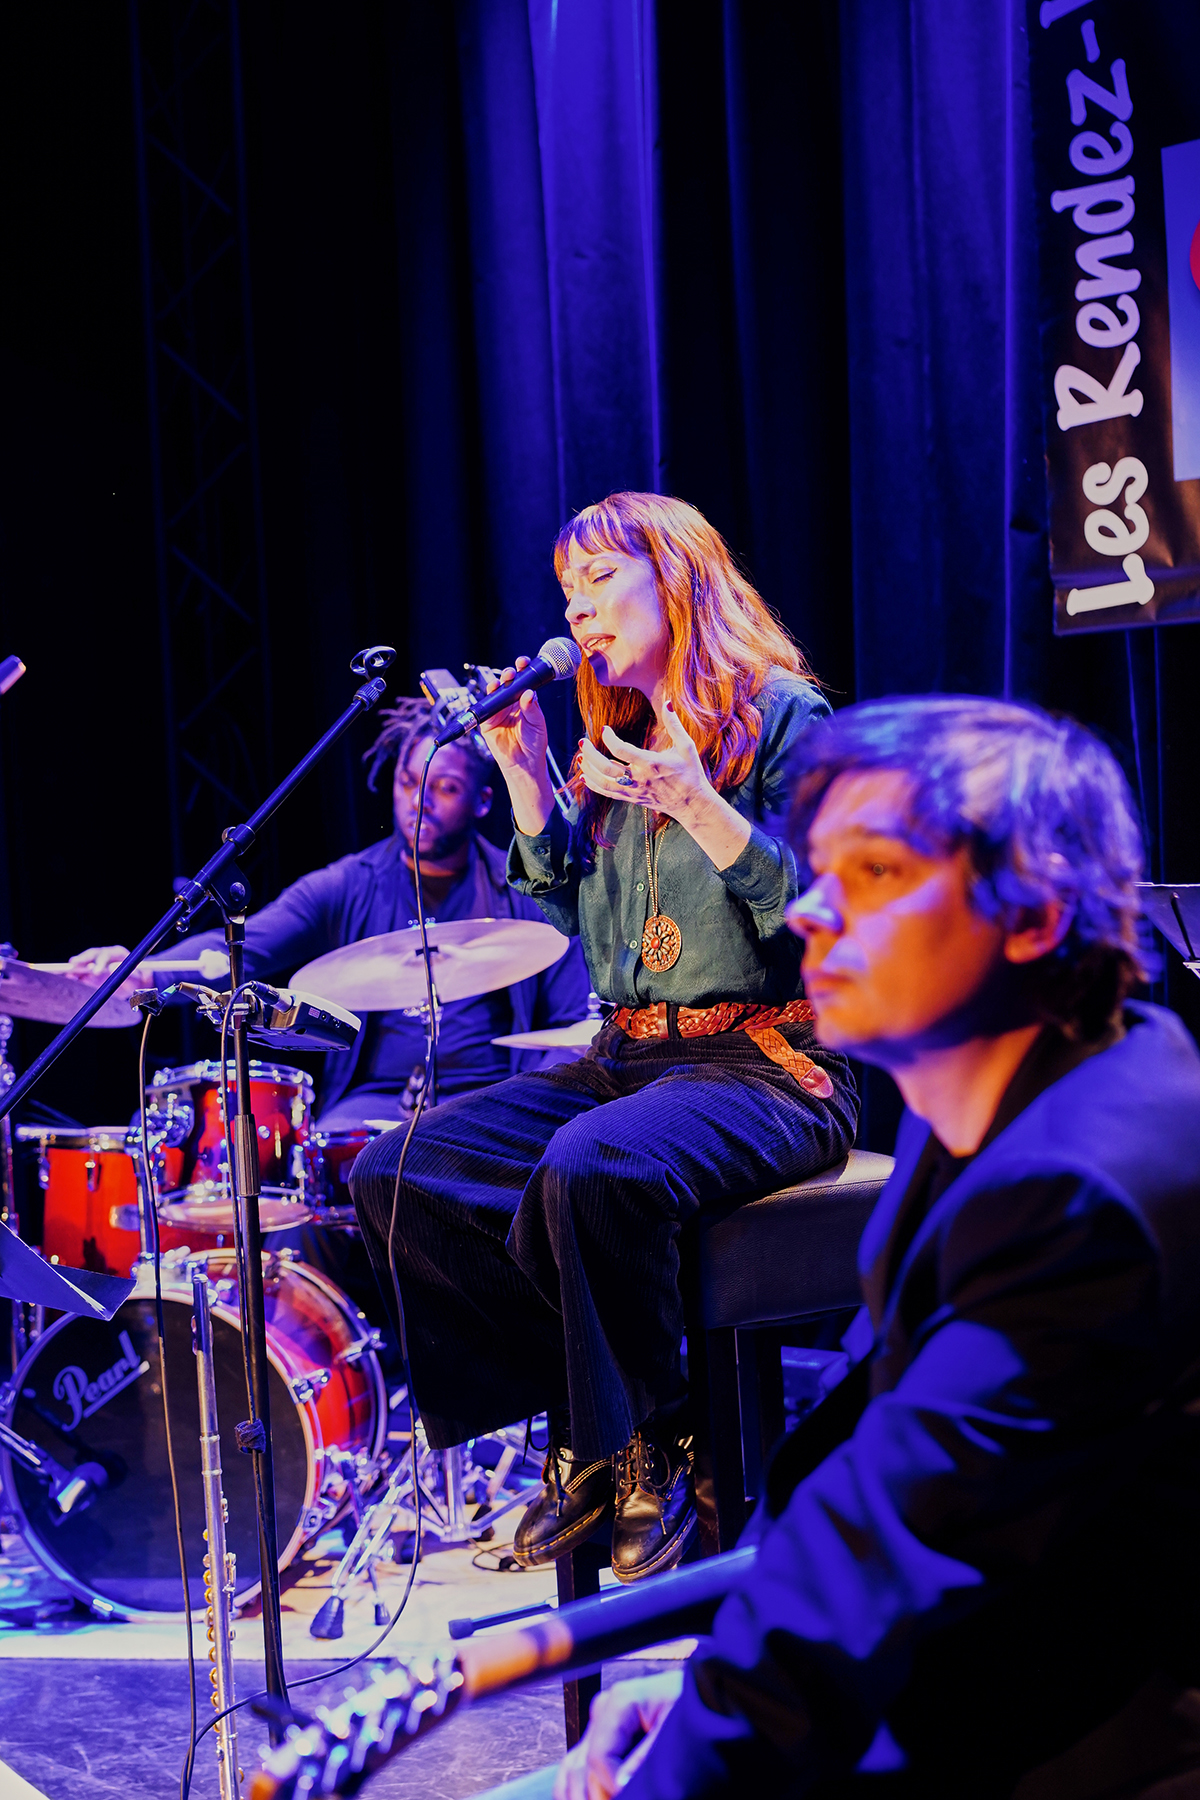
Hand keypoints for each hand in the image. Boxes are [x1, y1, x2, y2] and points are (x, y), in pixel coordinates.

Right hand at [65, 944, 152, 1004]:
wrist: (136, 983)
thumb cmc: (137, 979)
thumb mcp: (136, 977)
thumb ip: (127, 974)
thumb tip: (112, 970)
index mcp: (117, 953)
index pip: (106, 954)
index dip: (99, 962)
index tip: (95, 972)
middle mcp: (106, 955)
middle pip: (91, 955)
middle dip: (81, 960)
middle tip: (73, 966)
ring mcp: (98, 963)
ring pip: (84, 963)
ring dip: (76, 968)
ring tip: (66, 973)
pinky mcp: (93, 972)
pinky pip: (83, 973)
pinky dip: (76, 976)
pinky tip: (68, 978)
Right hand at [478, 658, 549, 780]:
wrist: (525, 764)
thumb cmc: (535, 744)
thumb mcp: (538, 724)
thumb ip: (532, 708)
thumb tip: (528, 693)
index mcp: (526, 701)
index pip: (523, 681)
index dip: (522, 670)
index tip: (523, 662)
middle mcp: (512, 704)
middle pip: (508, 684)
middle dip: (508, 674)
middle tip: (511, 672)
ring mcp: (499, 712)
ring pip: (495, 693)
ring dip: (496, 685)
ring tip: (502, 683)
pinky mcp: (488, 722)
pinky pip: (486, 709)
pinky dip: (488, 701)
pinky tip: (494, 695)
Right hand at [553, 1673, 682, 1799]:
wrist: (703, 1691)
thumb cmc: (691, 1705)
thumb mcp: (674, 1728)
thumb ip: (645, 1757)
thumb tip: (619, 1785)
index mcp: (619, 1700)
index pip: (598, 1757)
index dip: (610, 1786)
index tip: (631, 1796)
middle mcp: (603, 1708)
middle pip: (582, 1765)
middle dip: (594, 1796)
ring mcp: (600, 1721)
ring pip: (573, 1767)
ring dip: (579, 1795)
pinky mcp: (602, 1733)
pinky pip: (577, 1763)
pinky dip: (575, 1788)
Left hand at [580, 700, 711, 822]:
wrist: (692, 803)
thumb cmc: (690, 773)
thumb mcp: (686, 746)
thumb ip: (674, 724)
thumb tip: (668, 702)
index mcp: (651, 763)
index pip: (622, 750)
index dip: (609, 738)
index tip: (604, 729)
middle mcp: (640, 779)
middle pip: (606, 768)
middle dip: (591, 755)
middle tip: (582, 742)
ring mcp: (634, 791)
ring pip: (604, 783)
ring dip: (588, 770)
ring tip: (580, 757)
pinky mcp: (632, 798)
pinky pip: (608, 793)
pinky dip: (594, 785)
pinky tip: (585, 776)